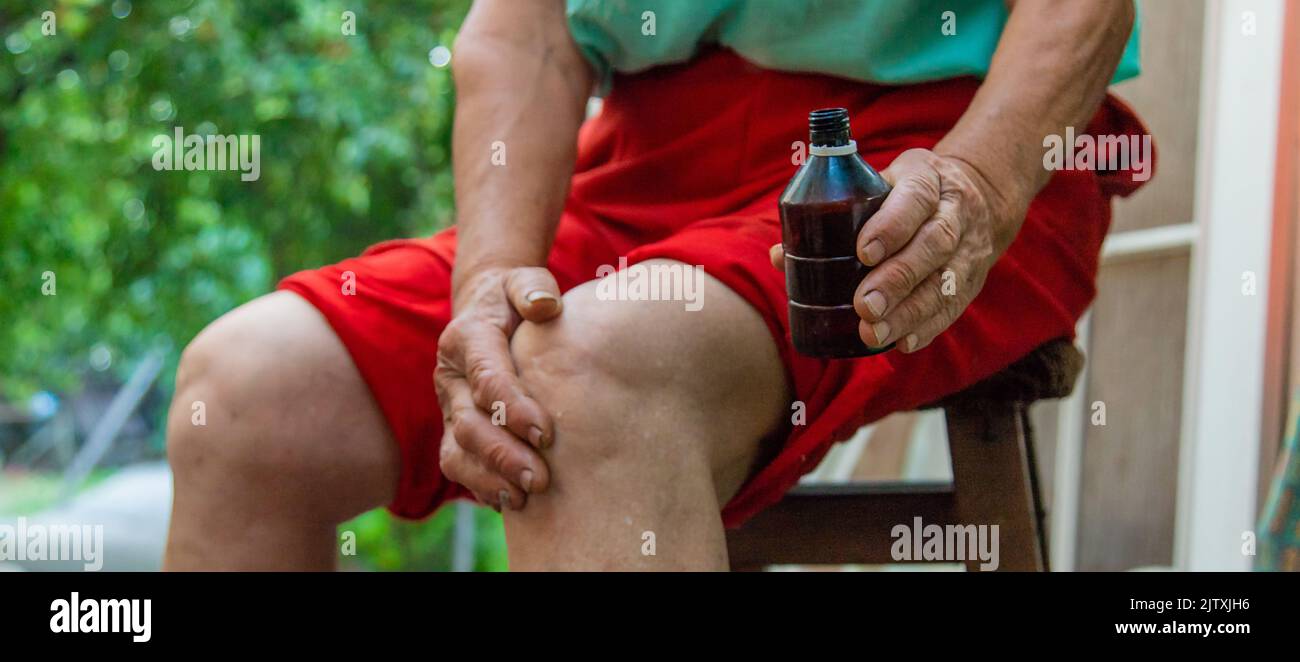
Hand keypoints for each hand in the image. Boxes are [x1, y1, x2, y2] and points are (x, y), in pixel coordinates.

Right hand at [434, 266, 561, 510]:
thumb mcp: (522, 281)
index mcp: (465, 338)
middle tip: (541, 478)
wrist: (488, 311)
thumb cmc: (514, 298)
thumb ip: (532, 288)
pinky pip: (460, 466)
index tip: (546, 431)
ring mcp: (450, 408)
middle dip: (503, 454)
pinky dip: (483, 487)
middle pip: (469, 424)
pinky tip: (514, 502)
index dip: (512, 406)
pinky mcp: (456, 430)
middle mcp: (450, 377)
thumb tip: (545, 305)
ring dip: (489, 479)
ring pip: (457, 453)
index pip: (486, 377)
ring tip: (525, 498)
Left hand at [770, 148, 1019, 352]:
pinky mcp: (972, 280)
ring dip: (910, 312)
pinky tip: (904, 343)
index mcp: (927, 179)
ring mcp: (968, 248)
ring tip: (874, 332)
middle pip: (933, 245)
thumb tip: (781, 255)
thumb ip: (832, 216)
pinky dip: (929, 327)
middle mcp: (954, 212)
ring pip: (946, 281)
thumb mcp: (878, 185)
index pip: (915, 198)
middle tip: (865, 305)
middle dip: (898, 278)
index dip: (892, 226)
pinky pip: (955, 305)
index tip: (863, 252)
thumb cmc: (905, 194)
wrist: (977, 196)